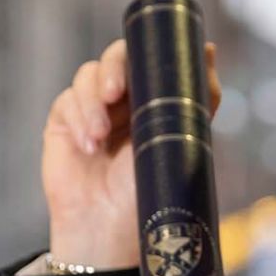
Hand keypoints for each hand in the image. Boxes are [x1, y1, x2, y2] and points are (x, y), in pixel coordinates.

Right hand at [42, 38, 221, 268]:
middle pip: (115, 57)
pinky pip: (67, 101)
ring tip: (99, 138)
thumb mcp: (182, 140)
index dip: (141, 53)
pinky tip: (88, 146)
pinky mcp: (65, 122)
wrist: (112, 228)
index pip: (147, 58)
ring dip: (92, 102)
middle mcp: (126, 100)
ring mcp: (94, 109)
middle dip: (112, 69)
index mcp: (156, 99)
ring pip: (88, 76)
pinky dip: (77, 118)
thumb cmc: (152, 190)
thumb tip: (210, 48)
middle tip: (113, 94)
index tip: (141, 68)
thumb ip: (198, 96)